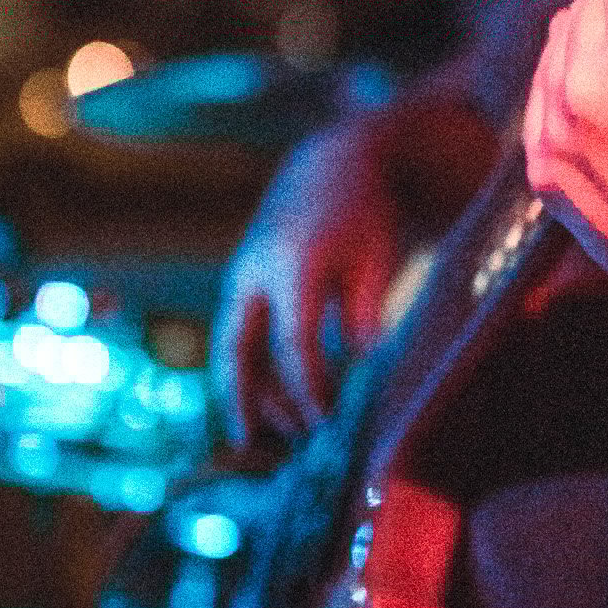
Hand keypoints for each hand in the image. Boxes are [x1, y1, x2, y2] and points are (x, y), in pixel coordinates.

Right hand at [210, 123, 403, 445]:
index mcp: (292, 264)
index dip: (308, 389)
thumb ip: (364, 312)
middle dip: (242, 399)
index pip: (294, 343)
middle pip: (236, 348)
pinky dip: (255, 369)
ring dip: (252, 390)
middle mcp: (254, 270)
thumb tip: (359, 370)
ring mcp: (242, 275)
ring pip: (233, 346)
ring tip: (285, 430)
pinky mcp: (242, 281)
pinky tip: (280, 401)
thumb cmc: (363, 211)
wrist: (330, 161)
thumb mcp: (374, 256)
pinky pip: (240, 334)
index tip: (324, 426)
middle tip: (252, 445)